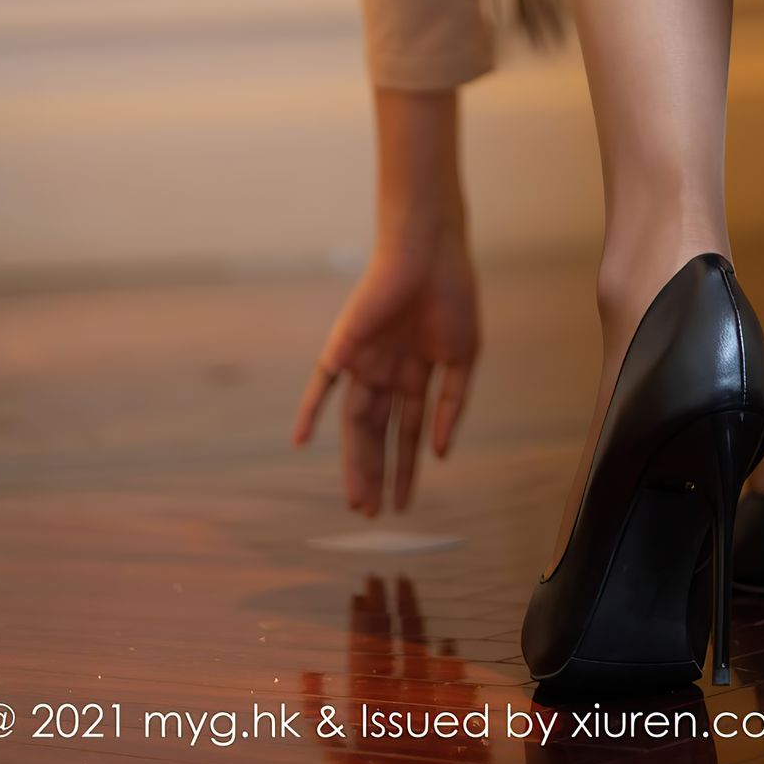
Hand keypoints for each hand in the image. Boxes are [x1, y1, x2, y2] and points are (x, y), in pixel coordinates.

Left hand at [292, 88, 477, 514]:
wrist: (431, 249)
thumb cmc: (452, 294)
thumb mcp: (463, 357)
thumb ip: (451, 404)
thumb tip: (440, 452)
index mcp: (417, 375)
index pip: (408, 433)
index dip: (406, 469)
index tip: (404, 506)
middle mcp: (387, 373)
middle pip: (378, 435)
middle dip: (377, 474)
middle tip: (372, 514)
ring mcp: (364, 361)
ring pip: (354, 422)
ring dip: (354, 460)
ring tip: (357, 499)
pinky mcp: (344, 345)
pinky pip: (321, 383)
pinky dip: (309, 410)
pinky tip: (300, 440)